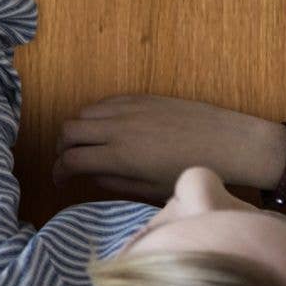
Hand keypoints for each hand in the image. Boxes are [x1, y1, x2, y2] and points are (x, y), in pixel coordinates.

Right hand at [53, 95, 281, 199]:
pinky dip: (95, 115)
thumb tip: (90, 175)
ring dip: (77, 130)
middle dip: (61, 148)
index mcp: (120, 156)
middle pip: (68, 130)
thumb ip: (116, 182)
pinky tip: (106, 129)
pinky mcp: (139, 96)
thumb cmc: (192, 173)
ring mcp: (127, 108)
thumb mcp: (151, 189)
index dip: (59, 171)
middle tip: (68, 162)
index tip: (60, 180)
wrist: (226, 143)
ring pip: (82, 113)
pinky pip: (104, 102)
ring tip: (86, 145)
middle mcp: (117, 128)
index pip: (72, 159)